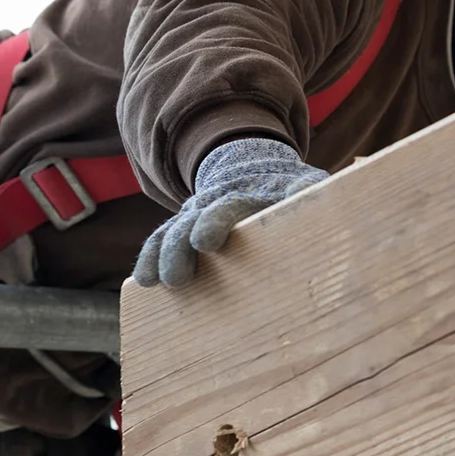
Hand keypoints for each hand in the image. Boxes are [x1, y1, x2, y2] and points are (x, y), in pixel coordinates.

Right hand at [133, 137, 327, 287]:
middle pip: (193, 221)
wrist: (261, 174)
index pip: (228, 207)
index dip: (215, 222)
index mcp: (249, 195)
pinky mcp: (186, 228)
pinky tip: (144, 280)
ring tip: (154, 281)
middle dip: (180, 247)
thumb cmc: (293, 194)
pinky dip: (151, 257)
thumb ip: (308, 193)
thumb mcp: (307, 188)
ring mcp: (198, 214)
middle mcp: (217, 201)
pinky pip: (162, 240)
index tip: (204, 243)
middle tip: (176, 278)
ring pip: (174, 231)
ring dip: (162, 256)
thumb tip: (311, 198)